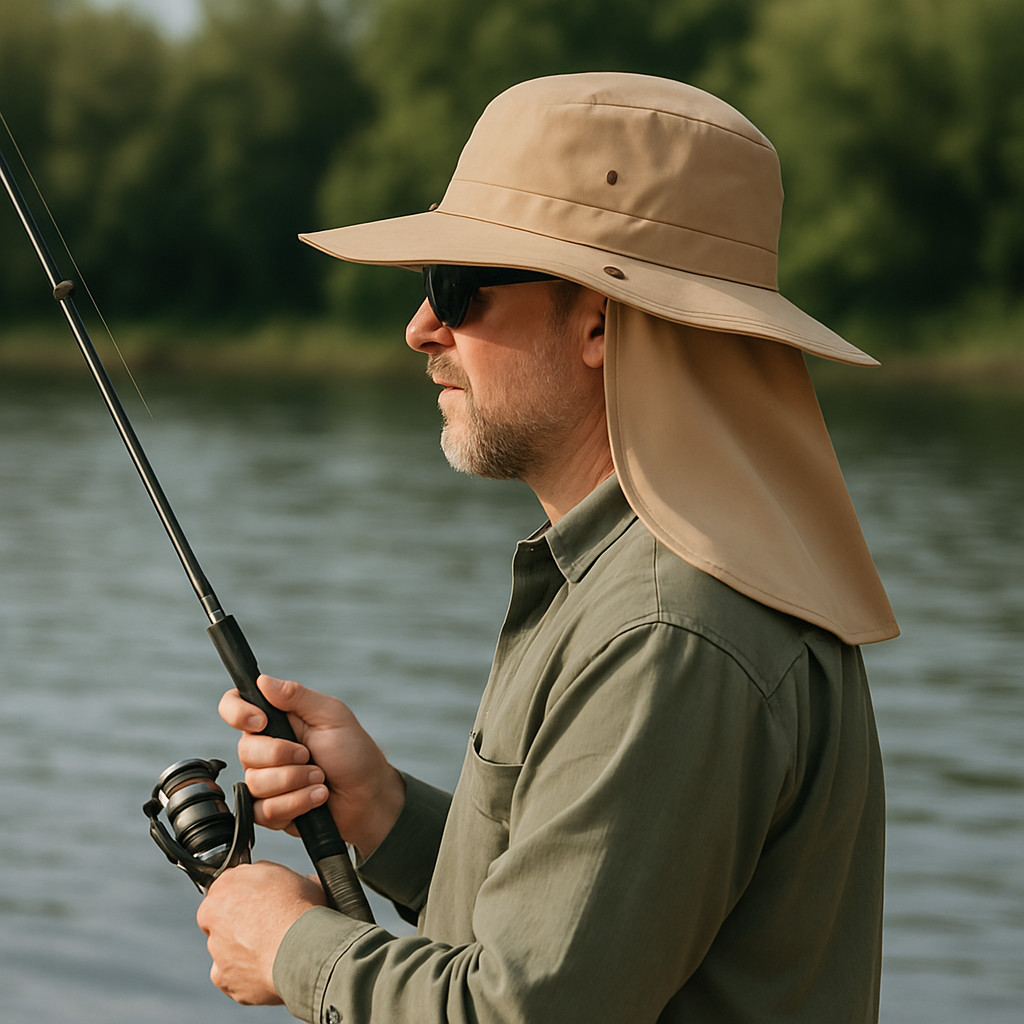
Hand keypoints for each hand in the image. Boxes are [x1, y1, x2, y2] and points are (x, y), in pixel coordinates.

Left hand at [197, 860, 324, 1004]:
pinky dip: (244, 974)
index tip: (263, 903)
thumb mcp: (293, 876)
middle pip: (221, 917)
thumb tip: (276, 883)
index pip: (229, 885)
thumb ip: (270, 876)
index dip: (247, 894)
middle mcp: (213, 912)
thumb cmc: (303, 909)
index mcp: (228, 882)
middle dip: (238, 921)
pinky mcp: (222, 977)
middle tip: (266, 927)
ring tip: (274, 950)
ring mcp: (216, 947)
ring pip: (225, 947)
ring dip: (242, 948)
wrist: (303, 950)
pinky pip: (230, 975)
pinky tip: (266, 969)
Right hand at [219, 675, 404, 857]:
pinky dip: (295, 803)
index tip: (261, 722)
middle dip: (282, 755)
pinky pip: (263, 811)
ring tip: (320, 778)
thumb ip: (298, 696)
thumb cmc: (353, 752)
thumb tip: (263, 681)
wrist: (368, 795)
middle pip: (245, 750)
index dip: (238, 713)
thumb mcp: (331, 715)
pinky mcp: (270, 810)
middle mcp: (265, 748)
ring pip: (255, 783)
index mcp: (276, 719)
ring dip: (295, 781)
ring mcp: (266, 780)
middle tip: (310, 756)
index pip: (235, 706)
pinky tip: (316, 798)